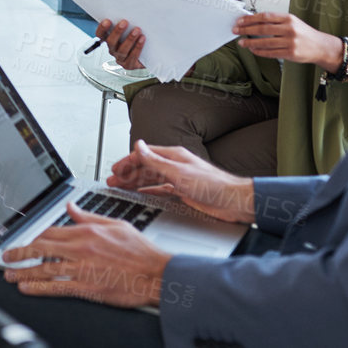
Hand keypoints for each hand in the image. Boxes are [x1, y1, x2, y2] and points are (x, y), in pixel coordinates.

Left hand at [1, 204, 169, 307]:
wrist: (157, 274)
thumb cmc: (140, 251)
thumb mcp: (114, 224)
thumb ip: (88, 216)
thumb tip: (71, 206)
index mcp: (86, 232)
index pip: (51, 232)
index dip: (34, 238)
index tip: (26, 242)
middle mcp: (80, 248)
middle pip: (41, 248)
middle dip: (20, 252)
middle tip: (7, 256)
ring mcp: (82, 269)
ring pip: (44, 268)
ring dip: (23, 271)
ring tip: (10, 275)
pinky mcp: (87, 288)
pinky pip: (57, 287)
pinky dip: (38, 287)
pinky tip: (27, 288)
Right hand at [94, 18, 144, 69]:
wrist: (147, 56)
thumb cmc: (136, 39)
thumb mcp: (129, 30)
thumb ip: (126, 24)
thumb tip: (130, 11)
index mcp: (109, 40)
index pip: (100, 35)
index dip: (102, 28)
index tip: (107, 21)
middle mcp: (113, 49)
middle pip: (111, 42)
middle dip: (117, 32)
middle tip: (124, 22)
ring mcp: (120, 58)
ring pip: (122, 50)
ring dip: (129, 39)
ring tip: (137, 30)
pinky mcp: (129, 65)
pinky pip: (132, 57)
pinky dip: (137, 47)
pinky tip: (142, 39)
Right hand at [107, 140, 254, 224]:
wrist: (234, 202)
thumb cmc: (213, 185)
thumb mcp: (179, 172)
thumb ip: (155, 160)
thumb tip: (138, 145)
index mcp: (173, 156)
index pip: (143, 156)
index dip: (127, 162)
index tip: (115, 170)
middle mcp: (174, 166)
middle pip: (145, 168)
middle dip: (127, 173)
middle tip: (112, 181)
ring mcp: (178, 179)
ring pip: (151, 179)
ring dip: (135, 182)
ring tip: (121, 187)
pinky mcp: (183, 192)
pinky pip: (160, 190)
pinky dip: (148, 191)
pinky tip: (141, 194)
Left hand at [233, 12, 342, 68]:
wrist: (321, 46)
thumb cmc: (304, 33)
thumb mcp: (292, 22)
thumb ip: (275, 21)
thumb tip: (254, 21)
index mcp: (288, 18)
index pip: (265, 17)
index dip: (250, 18)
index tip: (240, 20)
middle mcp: (289, 29)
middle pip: (262, 29)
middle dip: (246, 29)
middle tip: (236, 30)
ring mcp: (290, 42)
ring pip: (265, 42)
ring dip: (250, 42)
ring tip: (242, 42)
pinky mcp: (290, 54)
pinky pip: (271, 53)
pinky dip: (260, 51)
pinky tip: (253, 50)